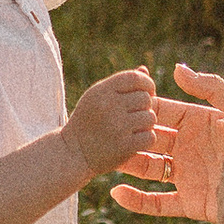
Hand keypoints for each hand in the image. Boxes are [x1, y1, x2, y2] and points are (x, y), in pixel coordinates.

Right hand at [65, 64, 159, 180]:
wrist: (72, 153)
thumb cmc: (87, 122)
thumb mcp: (96, 97)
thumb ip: (120, 84)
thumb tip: (144, 71)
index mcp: (102, 91)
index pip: (135, 77)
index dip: (147, 83)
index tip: (147, 93)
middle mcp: (109, 106)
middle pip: (145, 98)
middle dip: (145, 107)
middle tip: (135, 115)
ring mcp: (117, 126)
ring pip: (150, 118)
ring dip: (146, 124)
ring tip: (132, 129)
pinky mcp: (124, 146)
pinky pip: (149, 137)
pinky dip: (145, 140)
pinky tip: (134, 141)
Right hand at [110, 58, 223, 219]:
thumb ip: (211, 87)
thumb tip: (176, 70)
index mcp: (197, 122)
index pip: (162, 112)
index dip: (142, 109)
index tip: (121, 104)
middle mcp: (187, 148)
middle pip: (149, 141)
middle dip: (128, 137)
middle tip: (104, 134)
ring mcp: (186, 176)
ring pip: (148, 170)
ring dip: (127, 165)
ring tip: (106, 161)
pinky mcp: (190, 202)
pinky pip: (157, 202)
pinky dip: (136, 201)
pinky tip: (116, 194)